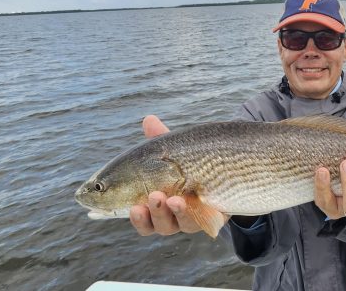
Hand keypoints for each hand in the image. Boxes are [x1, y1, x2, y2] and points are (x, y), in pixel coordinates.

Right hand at [129, 115, 204, 235]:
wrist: (227, 169)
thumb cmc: (192, 162)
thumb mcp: (175, 151)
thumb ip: (161, 139)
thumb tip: (149, 119)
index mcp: (154, 204)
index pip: (138, 216)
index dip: (127, 216)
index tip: (118, 208)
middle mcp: (170, 217)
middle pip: (154, 225)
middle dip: (150, 213)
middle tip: (148, 198)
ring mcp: (189, 219)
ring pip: (175, 225)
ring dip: (168, 212)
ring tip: (168, 198)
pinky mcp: (210, 218)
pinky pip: (199, 223)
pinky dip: (190, 213)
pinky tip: (186, 201)